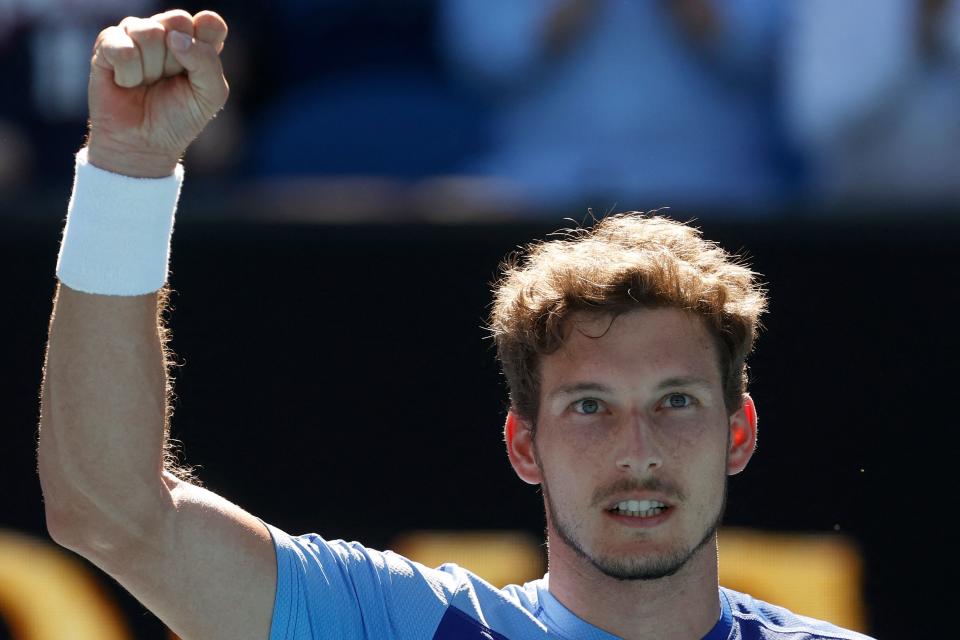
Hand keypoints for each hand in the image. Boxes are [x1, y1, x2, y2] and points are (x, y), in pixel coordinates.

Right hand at [86, 10, 228, 177]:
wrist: (144, 145)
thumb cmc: (179, 119)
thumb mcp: (210, 95)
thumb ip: (207, 61)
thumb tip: (175, 37)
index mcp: (196, 40)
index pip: (209, 23)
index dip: (205, 45)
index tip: (196, 72)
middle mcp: (166, 31)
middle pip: (178, 20)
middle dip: (176, 59)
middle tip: (169, 80)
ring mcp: (135, 34)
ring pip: (149, 32)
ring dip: (151, 69)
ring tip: (147, 84)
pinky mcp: (107, 44)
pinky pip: (123, 48)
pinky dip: (128, 75)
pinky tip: (126, 84)